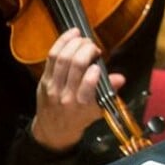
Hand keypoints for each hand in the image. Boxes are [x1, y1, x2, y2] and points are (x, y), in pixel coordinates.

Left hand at [31, 28, 121, 153]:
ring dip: (74, 43)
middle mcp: (66, 94)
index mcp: (82, 103)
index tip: (100, 62)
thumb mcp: (98, 110)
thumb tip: (120, 78)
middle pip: (75, 64)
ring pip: (62, 58)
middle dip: (86, 49)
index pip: (88, 83)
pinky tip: (71, 35)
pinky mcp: (44, 80)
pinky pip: (51, 57)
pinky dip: (61, 43)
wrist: (53, 130)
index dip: (94, 68)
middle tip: (93, 46)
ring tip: (82, 37)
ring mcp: (53, 86)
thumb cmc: (79, 118)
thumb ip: (109, 92)